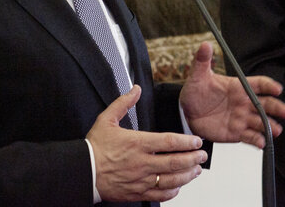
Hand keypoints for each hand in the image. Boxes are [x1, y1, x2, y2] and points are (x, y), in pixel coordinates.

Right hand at [87, 85, 208, 202]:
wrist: (82, 172)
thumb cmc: (94, 147)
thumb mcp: (106, 119)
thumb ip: (124, 103)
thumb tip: (136, 89)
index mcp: (138, 143)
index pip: (169, 142)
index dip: (187, 142)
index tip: (196, 141)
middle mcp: (142, 163)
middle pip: (175, 162)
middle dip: (193, 159)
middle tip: (202, 156)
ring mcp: (141, 180)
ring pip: (171, 180)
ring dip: (187, 175)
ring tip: (196, 171)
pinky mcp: (137, 193)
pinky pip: (160, 195)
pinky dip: (172, 191)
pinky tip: (177, 186)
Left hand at [178, 42, 284, 147]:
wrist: (186, 114)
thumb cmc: (194, 92)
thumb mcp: (197, 76)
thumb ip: (202, 61)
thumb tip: (205, 45)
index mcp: (238, 87)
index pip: (258, 84)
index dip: (269, 86)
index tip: (277, 89)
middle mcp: (244, 103)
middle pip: (265, 104)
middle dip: (277, 107)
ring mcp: (241, 118)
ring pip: (260, 122)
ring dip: (270, 125)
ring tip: (276, 130)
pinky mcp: (236, 133)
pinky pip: (250, 137)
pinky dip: (257, 140)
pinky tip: (262, 142)